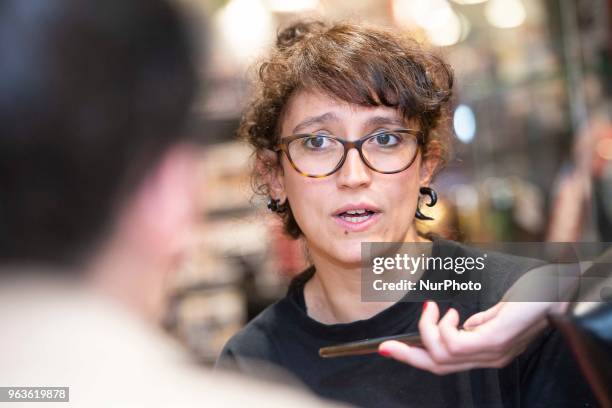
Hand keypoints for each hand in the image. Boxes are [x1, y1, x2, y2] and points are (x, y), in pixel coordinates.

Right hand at [378, 300, 562, 374]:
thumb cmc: (529, 296)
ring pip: (441, 356)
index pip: (444, 363)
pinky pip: (455, 344)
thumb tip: (454, 323)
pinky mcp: (494, 341)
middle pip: (438, 366)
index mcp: (486, 352)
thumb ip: (475, 324)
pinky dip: (443, 327)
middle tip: (385, 347)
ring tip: (434, 310)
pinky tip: (450, 313)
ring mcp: (491, 352)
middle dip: (407, 356)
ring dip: (428, 330)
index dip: (414, 357)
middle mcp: (488, 358)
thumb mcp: (494, 312)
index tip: (391, 348)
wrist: (557, 290)